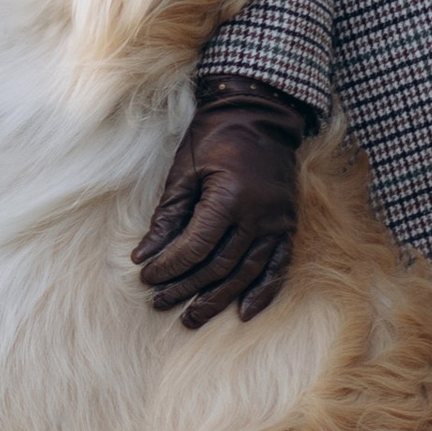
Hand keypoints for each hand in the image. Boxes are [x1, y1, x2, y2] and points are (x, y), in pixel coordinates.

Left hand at [133, 83, 313, 326]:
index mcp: (229, 198)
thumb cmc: (214, 136)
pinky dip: (262, 291)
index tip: (148, 278)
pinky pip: (277, 266)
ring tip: (192, 317)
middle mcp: (257, 216)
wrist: (259, 113)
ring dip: (218, 298)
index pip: (196, 246)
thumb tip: (143, 256)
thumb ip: (167, 216)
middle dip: (187, 288)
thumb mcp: (184, 170)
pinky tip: (243, 312)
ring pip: (246, 273)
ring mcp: (276, 222)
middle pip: (219, 266)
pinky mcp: (287, 224)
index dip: (170, 266)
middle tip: (161, 304)